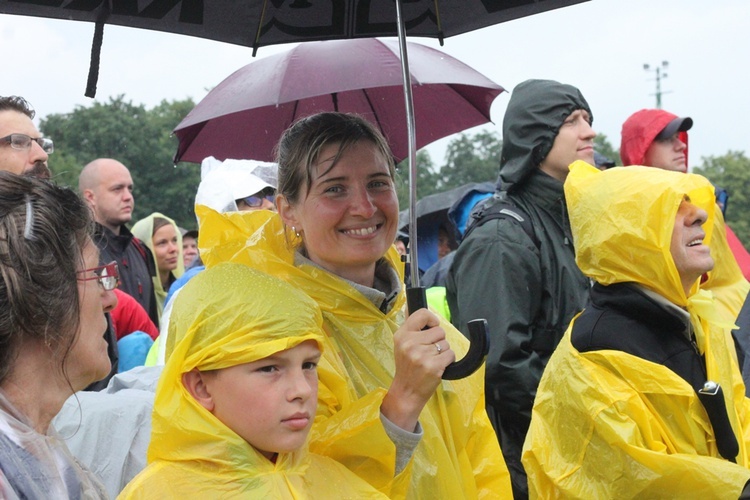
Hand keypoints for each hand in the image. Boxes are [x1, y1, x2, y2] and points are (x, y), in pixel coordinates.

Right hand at [381, 308, 455, 430]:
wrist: (407, 392)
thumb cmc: (407, 368)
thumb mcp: (402, 344)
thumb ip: (410, 326)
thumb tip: (410, 304)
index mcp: (402, 335)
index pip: (422, 314)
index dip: (432, 320)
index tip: (432, 327)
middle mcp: (410, 343)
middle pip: (439, 330)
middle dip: (438, 341)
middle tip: (428, 352)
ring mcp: (421, 355)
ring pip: (446, 343)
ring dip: (443, 352)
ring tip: (430, 360)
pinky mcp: (433, 366)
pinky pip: (450, 354)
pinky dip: (447, 360)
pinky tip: (437, 366)